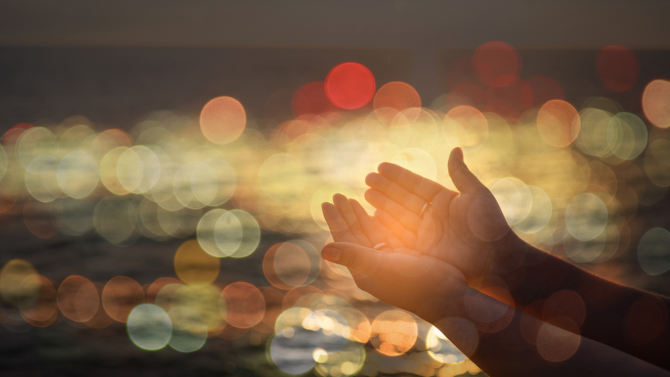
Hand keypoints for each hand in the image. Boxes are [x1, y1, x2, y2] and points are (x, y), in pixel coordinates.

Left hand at [321, 195, 466, 321]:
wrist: (447, 297)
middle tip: (337, 195)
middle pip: (355, 235)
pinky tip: (377, 211)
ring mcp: (389, 262)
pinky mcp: (405, 258)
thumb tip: (322, 250)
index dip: (336, 220)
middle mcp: (373, 266)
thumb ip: (353, 256)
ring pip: (370, 233)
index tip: (327, 202)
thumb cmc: (415, 284)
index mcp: (363, 270)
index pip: (344, 240)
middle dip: (346, 214)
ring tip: (352, 199)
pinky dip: (381, 222)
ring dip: (361, 216)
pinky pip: (387, 235)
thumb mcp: (382, 267)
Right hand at [364, 147, 516, 282]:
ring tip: (365, 194)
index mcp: (444, 201)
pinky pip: (400, 236)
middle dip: (385, 189)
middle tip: (367, 179)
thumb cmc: (489, 226)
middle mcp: (432, 217)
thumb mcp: (476, 194)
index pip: (416, 185)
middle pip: (403, 199)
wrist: (496, 261)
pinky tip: (372, 216)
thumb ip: (460, 173)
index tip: (380, 166)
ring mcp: (426, 235)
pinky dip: (386, 226)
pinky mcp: (422, 252)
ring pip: (398, 216)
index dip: (398, 176)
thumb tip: (455, 149)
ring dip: (382, 205)